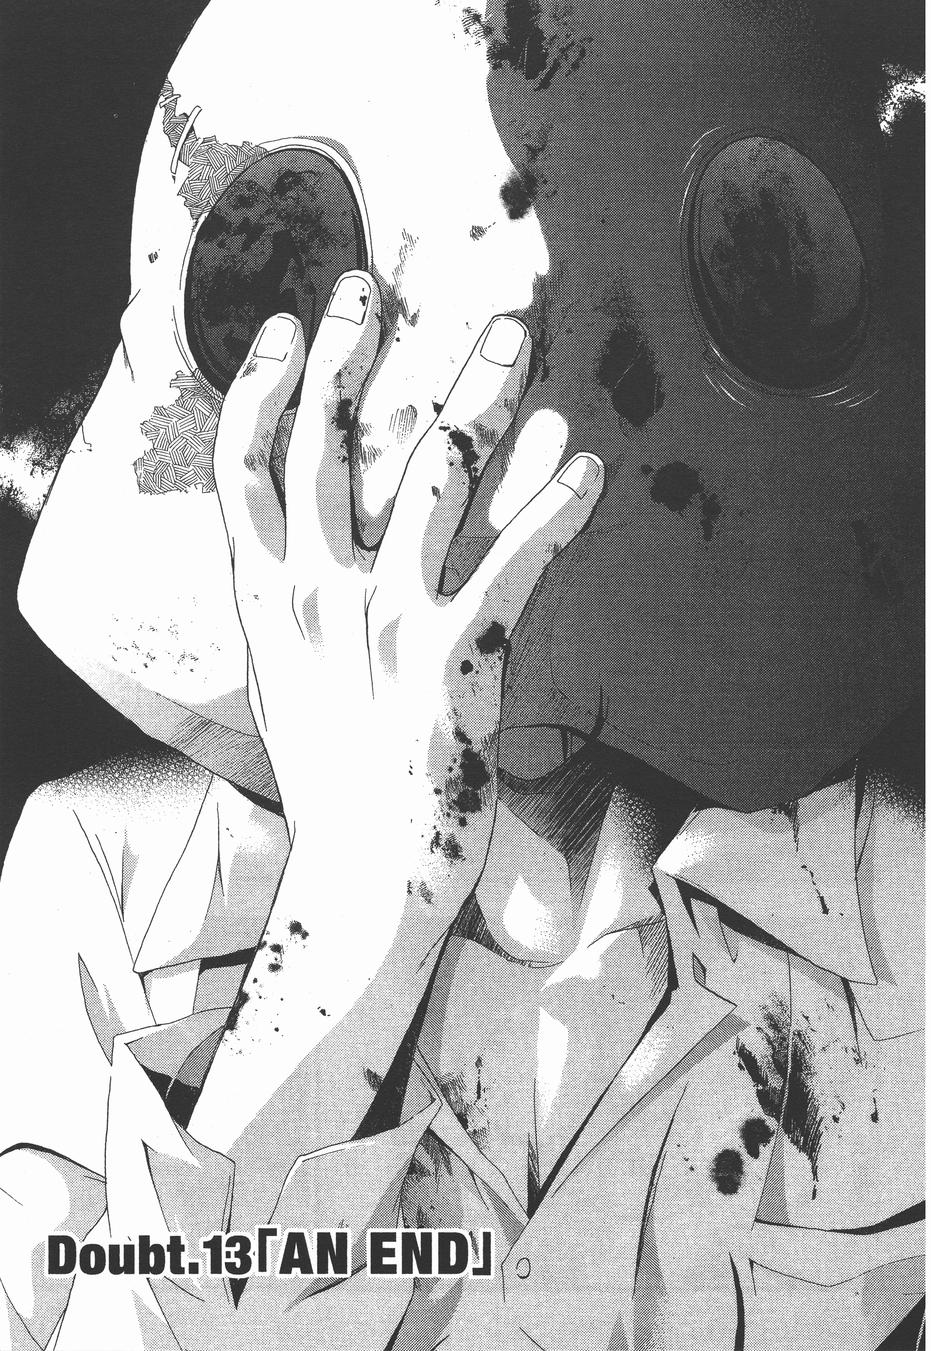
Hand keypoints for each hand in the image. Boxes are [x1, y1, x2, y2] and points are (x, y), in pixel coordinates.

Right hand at [213, 271, 603, 926]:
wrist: (360, 874)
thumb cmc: (331, 776)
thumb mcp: (287, 679)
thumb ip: (294, 602)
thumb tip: (314, 543)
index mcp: (265, 599)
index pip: (247, 468)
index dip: (266, 388)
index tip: (288, 326)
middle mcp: (318, 595)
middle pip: (333, 445)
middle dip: (351, 354)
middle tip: (373, 284)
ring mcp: (386, 622)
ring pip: (435, 476)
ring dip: (478, 392)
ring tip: (511, 329)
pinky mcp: (456, 658)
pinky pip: (514, 562)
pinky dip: (555, 508)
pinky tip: (589, 466)